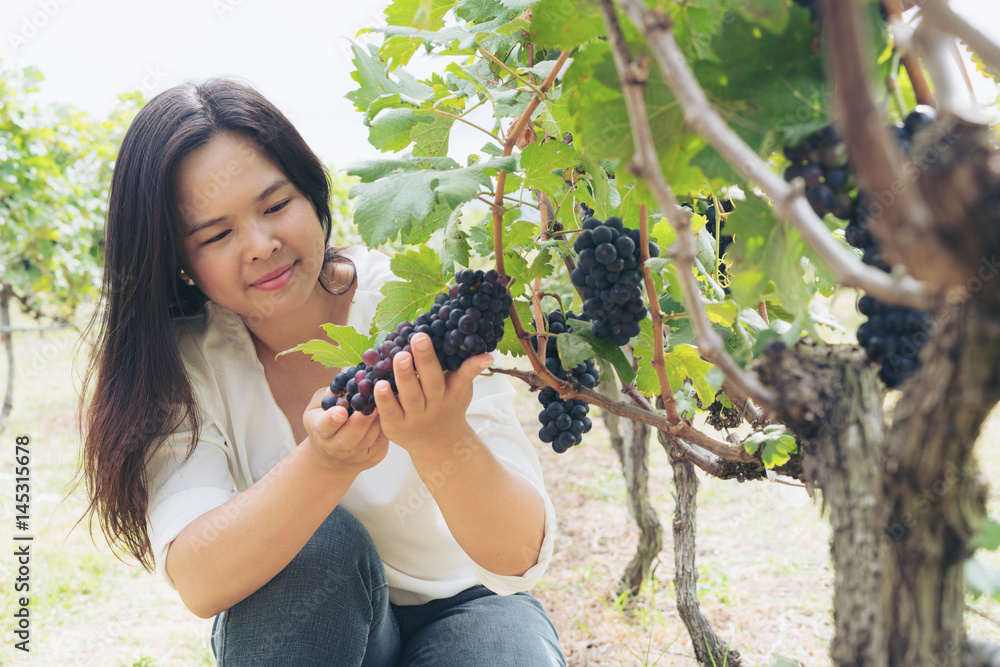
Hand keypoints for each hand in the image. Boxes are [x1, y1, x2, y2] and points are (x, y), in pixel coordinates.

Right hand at [301, 387, 388, 477]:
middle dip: (362, 421)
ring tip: (385, 403)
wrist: (332, 456)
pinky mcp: (373, 457)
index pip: (324, 426)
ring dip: (378, 421)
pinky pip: (382, 441)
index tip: (341, 411)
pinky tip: (390, 413)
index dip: (332, 419)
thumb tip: (338, 387)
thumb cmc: (326, 422)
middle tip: (373, 404)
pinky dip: (386, 426)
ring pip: (369, 439)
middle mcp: (336, 448)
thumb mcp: (317, 409)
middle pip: (349, 438)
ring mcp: (355, 455)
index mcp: (321, 432)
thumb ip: (326, 398)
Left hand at [373, 333, 492, 454]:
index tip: (464, 347)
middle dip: (426, 359)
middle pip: (431, 382)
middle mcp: (435, 404)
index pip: (459, 376)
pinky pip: (389, 412)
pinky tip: (378, 384)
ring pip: (410, 396)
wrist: (436, 445)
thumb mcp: (461, 391)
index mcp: (452, 393)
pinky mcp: (396, 426)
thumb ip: (468, 372)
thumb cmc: (447, 407)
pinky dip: (384, 399)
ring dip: (404, 377)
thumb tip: (487, 354)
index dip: (466, 363)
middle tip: (418, 338)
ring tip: (398, 357)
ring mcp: (415, 417)